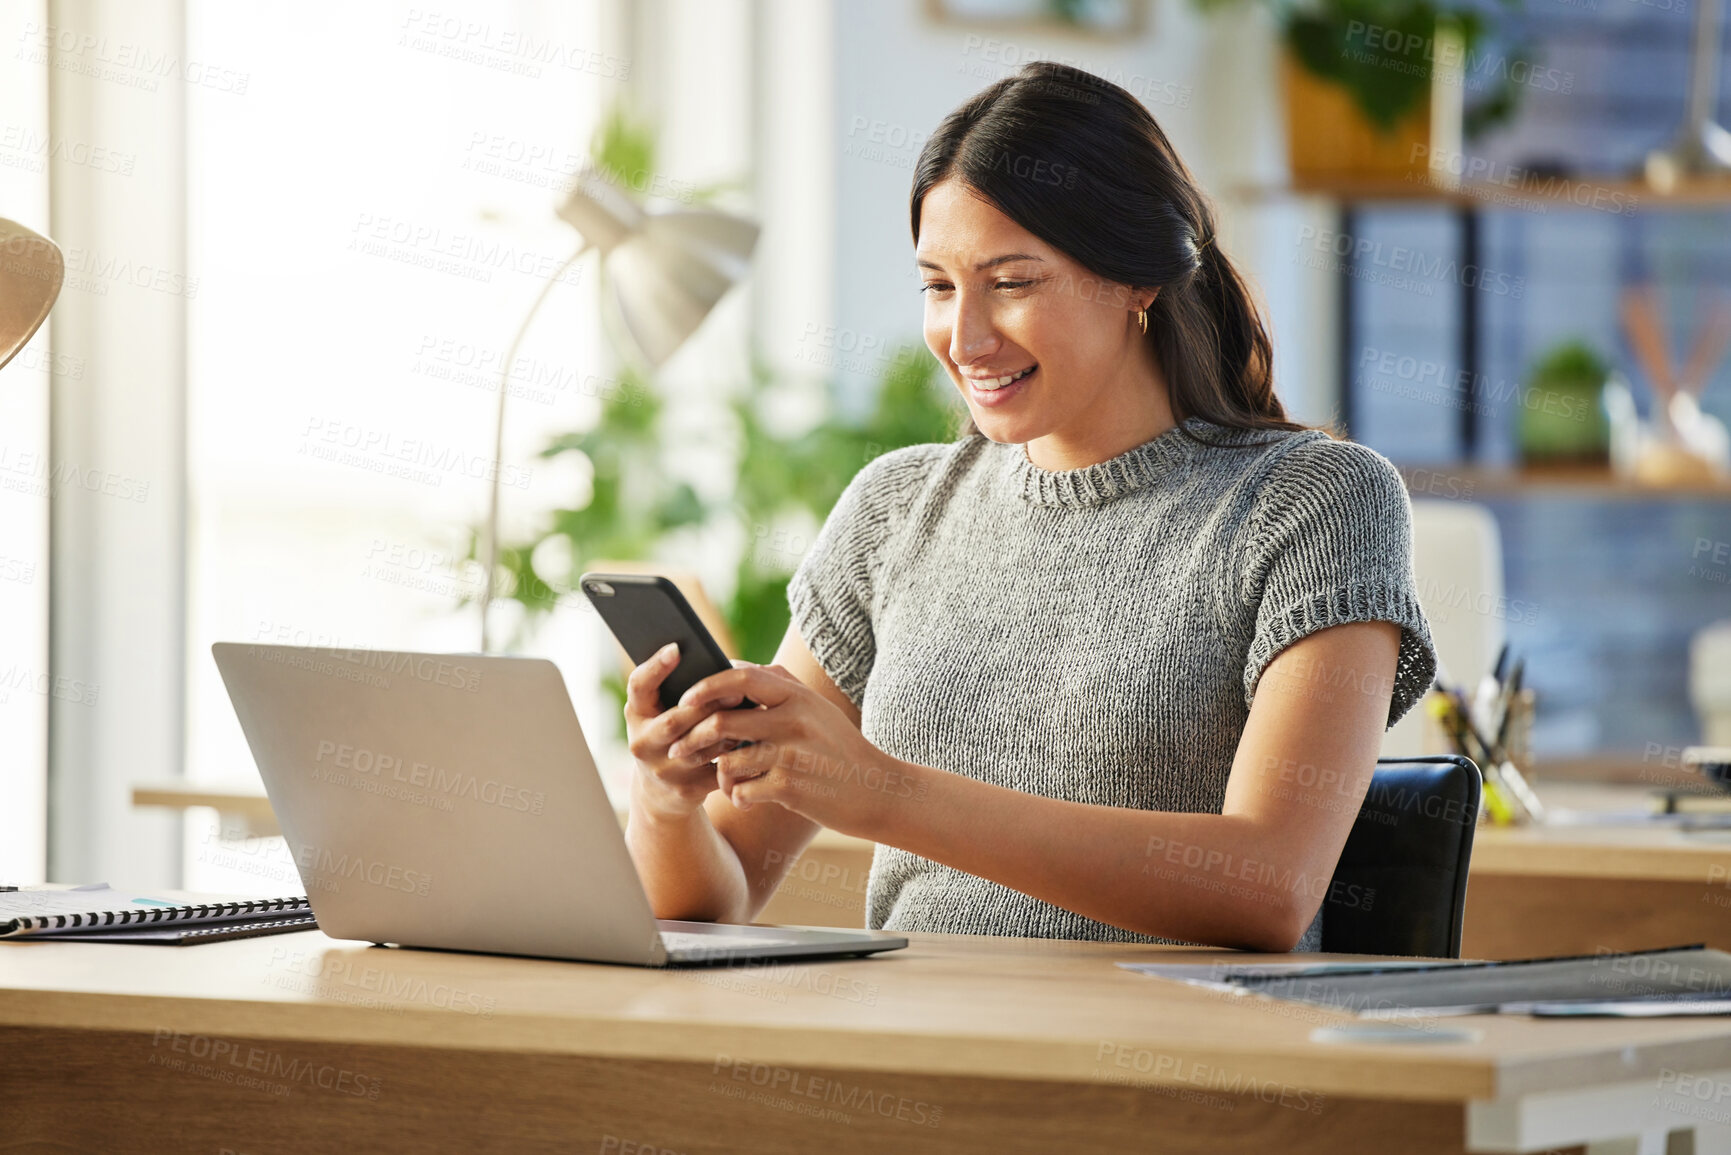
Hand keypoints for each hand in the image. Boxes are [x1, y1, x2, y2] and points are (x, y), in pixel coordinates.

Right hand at [623, 643, 752, 821]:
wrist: (662, 791)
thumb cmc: (671, 734)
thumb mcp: (663, 711)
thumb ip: (681, 689)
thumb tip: (720, 665)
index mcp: (636, 714)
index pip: (638, 686)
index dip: (655, 667)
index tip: (677, 648)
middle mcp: (642, 743)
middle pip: (674, 722)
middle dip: (707, 706)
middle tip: (737, 691)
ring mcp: (662, 770)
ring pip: (700, 748)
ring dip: (729, 732)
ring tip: (755, 715)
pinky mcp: (685, 790)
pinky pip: (718, 771)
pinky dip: (740, 757)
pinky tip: (759, 743)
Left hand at [669, 664, 924, 836]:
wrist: (879, 790)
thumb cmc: (839, 748)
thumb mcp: (816, 709)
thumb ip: (779, 687)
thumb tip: (731, 669)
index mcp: (796, 695)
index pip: (740, 678)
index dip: (705, 687)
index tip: (685, 700)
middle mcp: (793, 720)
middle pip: (721, 721)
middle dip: (692, 738)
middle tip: (680, 750)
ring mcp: (791, 754)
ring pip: (728, 761)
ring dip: (720, 775)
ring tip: (729, 781)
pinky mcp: (790, 787)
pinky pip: (742, 791)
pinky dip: (738, 797)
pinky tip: (748, 799)